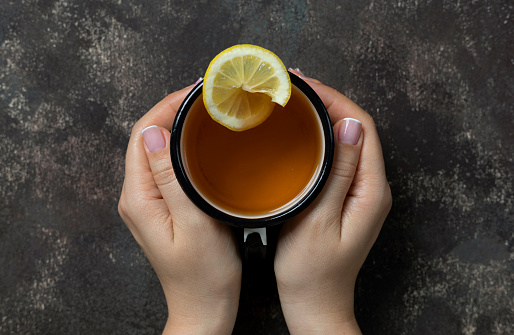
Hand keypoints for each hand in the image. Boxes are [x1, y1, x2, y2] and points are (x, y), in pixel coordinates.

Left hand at [118, 84, 241, 334]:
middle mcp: (137, 196)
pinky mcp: (163, 207)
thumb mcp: (194, 224)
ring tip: (207, 113)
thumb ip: (171, 179)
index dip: (166, 107)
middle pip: (148, 139)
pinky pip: (168, 167)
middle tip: (207, 98)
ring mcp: (148, 202)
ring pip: (158, 150)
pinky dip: (184, 148)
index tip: (195, 93)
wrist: (204, 308)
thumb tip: (156, 134)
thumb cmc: (205, 275)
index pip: (143, 135)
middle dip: (173, 111)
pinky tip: (204, 143)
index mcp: (139, 198)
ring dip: (179, 127)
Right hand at [274, 69, 391, 333]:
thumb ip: (338, 173)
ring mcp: (362, 192)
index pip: (362, 127)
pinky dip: (321, 138)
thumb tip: (349, 126)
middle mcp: (373, 187)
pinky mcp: (348, 198)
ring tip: (296, 101)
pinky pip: (340, 157)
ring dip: (325, 117)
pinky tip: (301, 133)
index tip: (306, 86)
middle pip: (357, 129)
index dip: (336, 100)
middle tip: (295, 87)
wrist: (316, 303)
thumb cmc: (311, 271)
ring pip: (348, 140)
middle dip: (329, 101)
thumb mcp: (319, 220)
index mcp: (371, 190)